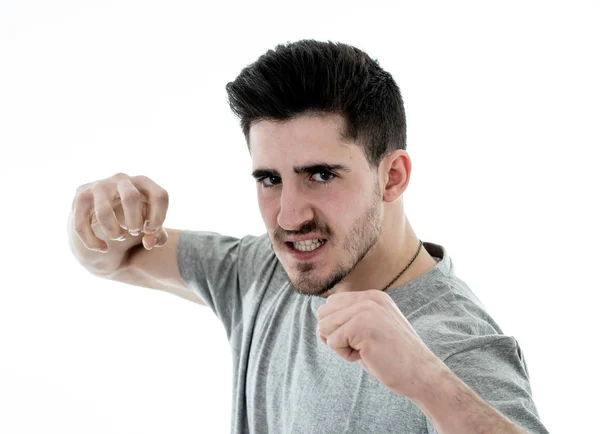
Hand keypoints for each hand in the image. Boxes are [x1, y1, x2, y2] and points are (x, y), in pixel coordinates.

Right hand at [72, 172, 168, 252]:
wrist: (101, 210)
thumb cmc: (133, 216)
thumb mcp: (148, 224)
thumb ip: (157, 236)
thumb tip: (148, 243)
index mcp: (143, 182)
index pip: (160, 196)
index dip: (158, 218)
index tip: (150, 231)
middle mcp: (121, 179)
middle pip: (131, 198)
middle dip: (134, 222)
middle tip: (134, 232)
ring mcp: (99, 186)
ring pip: (103, 212)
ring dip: (114, 232)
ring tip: (119, 236)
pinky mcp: (81, 197)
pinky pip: (82, 224)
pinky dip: (93, 242)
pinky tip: (103, 248)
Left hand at [317, 289, 443, 398]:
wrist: (422, 373)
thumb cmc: (394, 357)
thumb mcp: (373, 327)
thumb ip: (352, 317)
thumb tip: (321, 320)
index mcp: (372, 296)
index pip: (331, 303)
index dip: (337, 326)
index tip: (359, 339)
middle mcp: (368, 298)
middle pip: (323, 313)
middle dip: (334, 335)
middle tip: (360, 346)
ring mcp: (365, 310)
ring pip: (325, 327)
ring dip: (340, 346)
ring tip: (365, 350)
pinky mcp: (361, 326)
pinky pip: (333, 342)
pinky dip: (345, 356)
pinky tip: (367, 356)